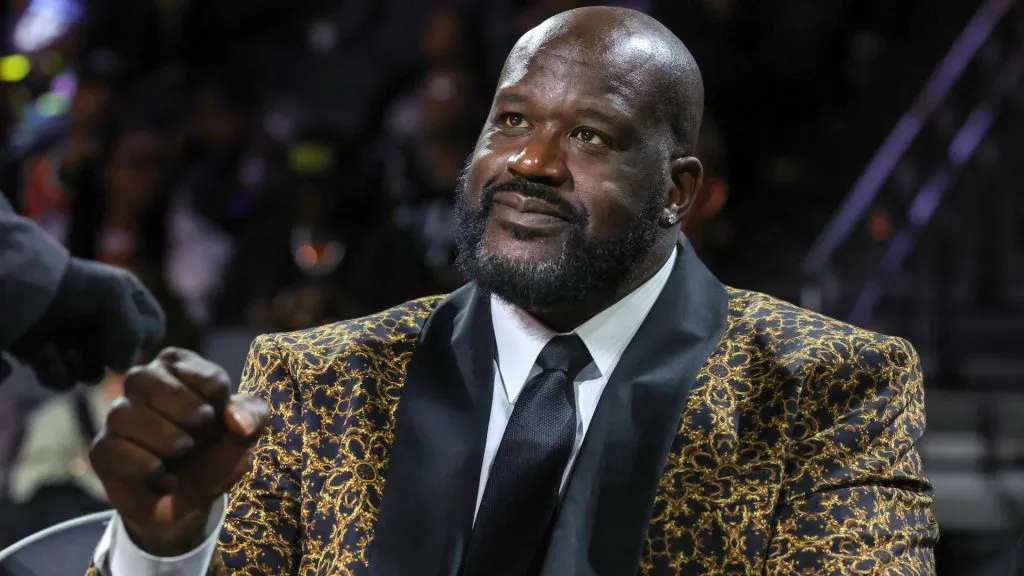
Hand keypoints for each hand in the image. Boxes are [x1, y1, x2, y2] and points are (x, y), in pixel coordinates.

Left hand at [11, 257, 164, 389]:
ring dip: (79, 366)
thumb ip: (133, 332)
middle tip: (89, 342)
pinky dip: (56, 372)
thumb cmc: (74, 286)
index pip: (152, 332)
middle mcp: (104, 326)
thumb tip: (122, 368)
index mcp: (127, 303)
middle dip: (104, 355)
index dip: (141, 337)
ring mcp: (78, 344)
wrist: (22, 290)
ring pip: (94, 374)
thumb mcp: (115, 296)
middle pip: (122, 359)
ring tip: (63, 350)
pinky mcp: (51, 360)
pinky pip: (65, 382)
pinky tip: (45, 355)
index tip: (126, 334)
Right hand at [90, 348, 268, 555]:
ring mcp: (118, 416)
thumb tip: (236, 419)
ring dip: (167, 441)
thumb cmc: (213, 455)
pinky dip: (146, 465)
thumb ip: (252, 418)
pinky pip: (114, 449)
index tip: (219, 418)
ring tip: (181, 453)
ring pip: (125, 414)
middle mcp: (142, 382)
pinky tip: (160, 472)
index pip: (194, 368)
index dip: (215, 397)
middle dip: (185, 412)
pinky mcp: (102, 449)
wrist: (187, 502)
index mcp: (179, 366)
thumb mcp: (243, 436)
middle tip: (200, 435)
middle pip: (145, 378)